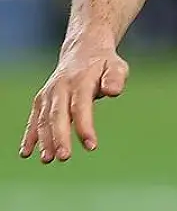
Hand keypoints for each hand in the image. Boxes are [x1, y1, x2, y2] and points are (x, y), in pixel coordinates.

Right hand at [19, 40, 128, 162]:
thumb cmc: (105, 63)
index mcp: (80, 81)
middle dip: (60, 137)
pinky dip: (29, 136)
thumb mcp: (117, 66)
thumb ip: (115, 78)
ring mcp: (49, 94)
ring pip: (44, 119)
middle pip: (58, 115)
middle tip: (64, 157)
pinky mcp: (42, 100)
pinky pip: (34, 119)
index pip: (81, 107)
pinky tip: (26, 153)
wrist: (84, 50)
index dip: (85, 126)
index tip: (91, 146)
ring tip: (47, 159)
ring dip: (44, 140)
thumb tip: (113, 92)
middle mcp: (60, 88)